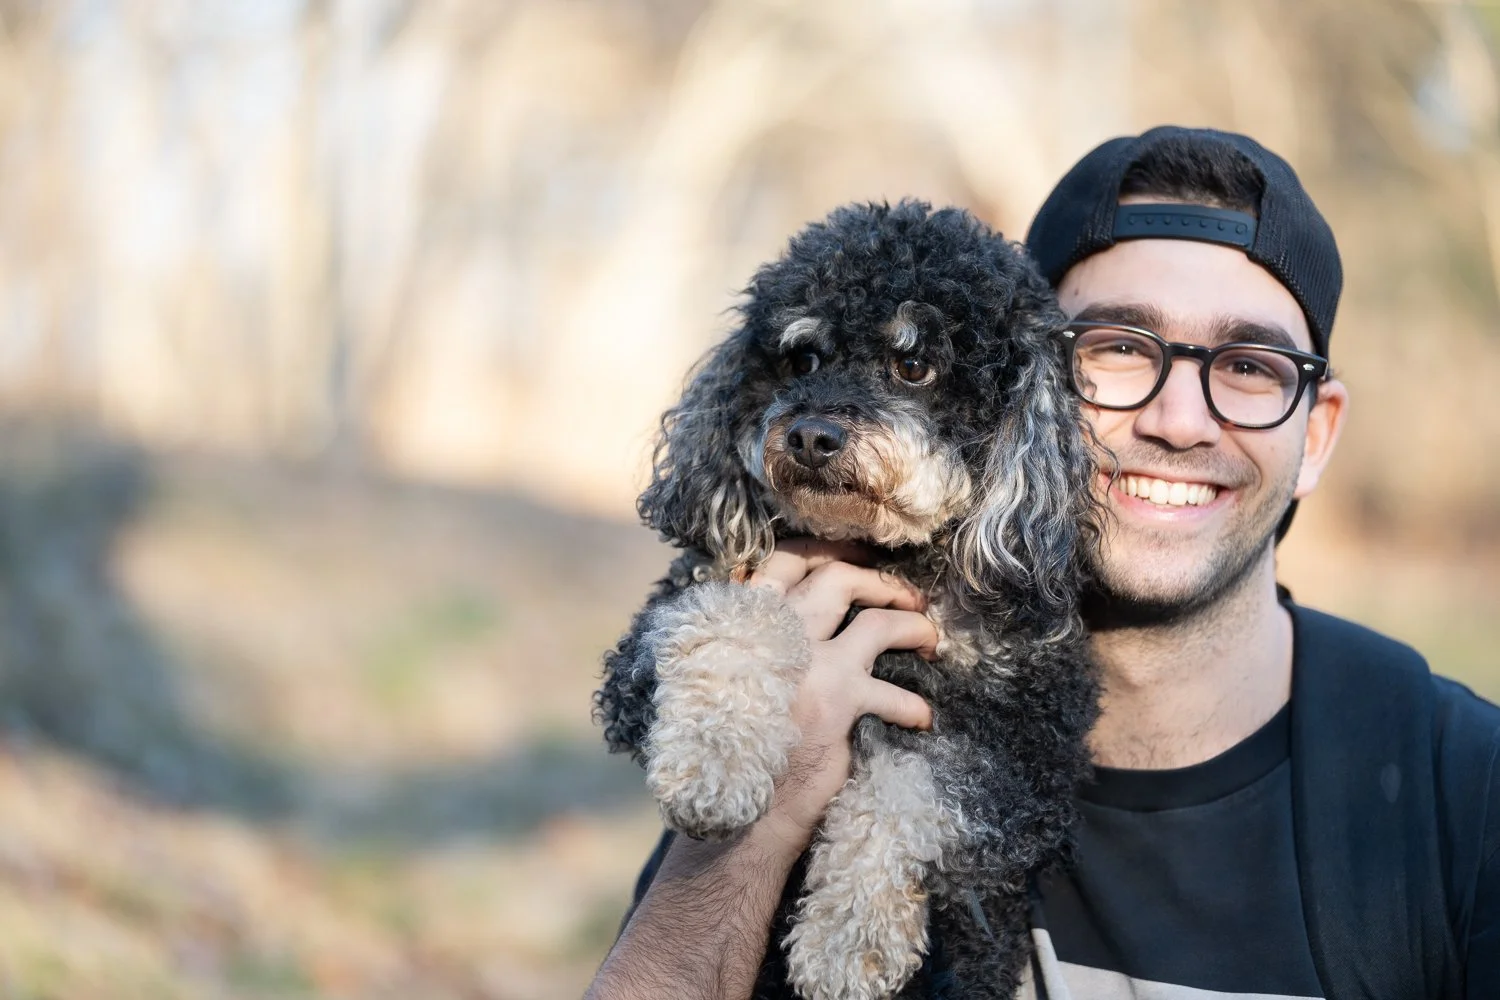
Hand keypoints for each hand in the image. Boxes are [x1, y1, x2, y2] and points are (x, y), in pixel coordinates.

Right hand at [744, 539, 936, 850]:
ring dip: (913, 625)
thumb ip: (751, 640)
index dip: (825, 553)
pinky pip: (893, 691)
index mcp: (741, 620)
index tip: (855, 558)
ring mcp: (808, 665)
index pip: (782, 561)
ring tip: (929, 639)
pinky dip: (913, 705)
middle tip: (905, 595)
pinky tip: (922, 718)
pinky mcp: (837, 703)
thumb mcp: (726, 676)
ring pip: (878, 621)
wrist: (731, 810)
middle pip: (836, 576)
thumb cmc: (729, 746)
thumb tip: (776, 609)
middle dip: (880, 580)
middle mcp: (772, 632)